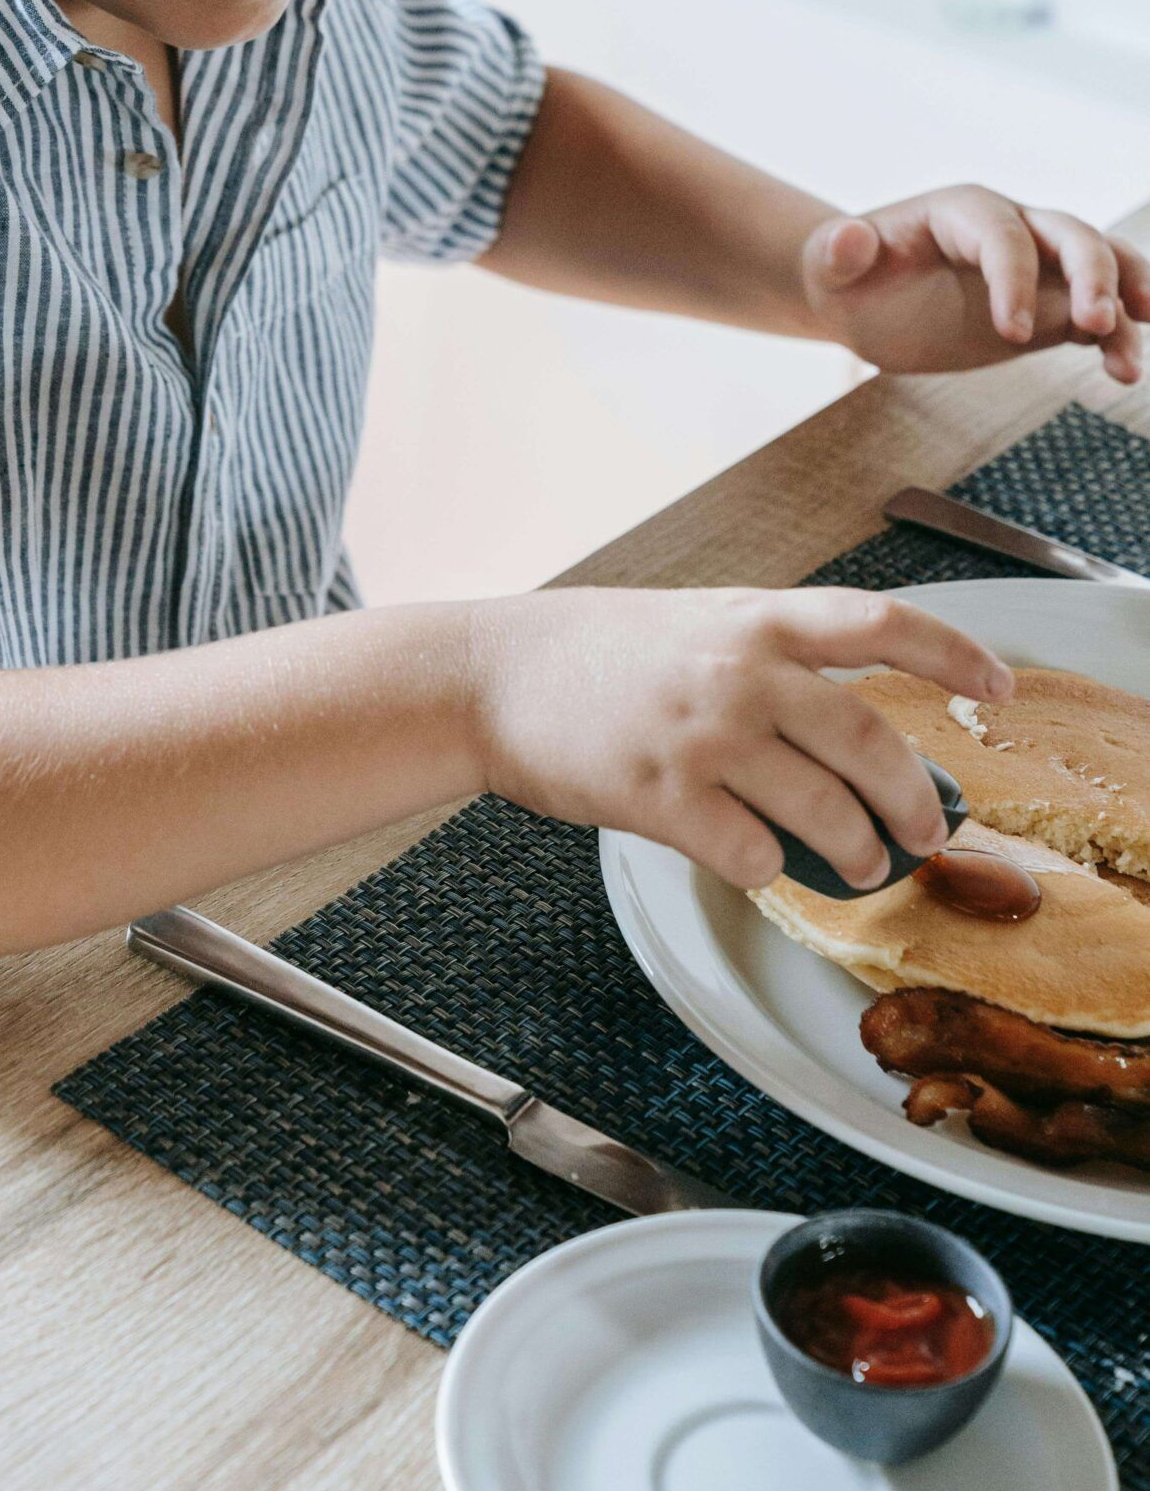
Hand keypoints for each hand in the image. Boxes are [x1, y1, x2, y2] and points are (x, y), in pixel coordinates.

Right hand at [464, 585, 1013, 889]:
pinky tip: (755, 860)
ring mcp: (704, 736)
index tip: (999, 687)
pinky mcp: (663, 798)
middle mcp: (741, 672)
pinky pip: (752, 855)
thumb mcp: (697, 624)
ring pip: (825, 813)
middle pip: (873, 742)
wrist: (491, 674)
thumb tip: (856, 740)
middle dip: (915, 801)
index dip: (955, 653)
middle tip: (926, 831)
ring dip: (857, 853)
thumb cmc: (595, 653)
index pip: (883, 624)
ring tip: (860, 865)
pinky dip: (769, 870)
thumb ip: (772, 662)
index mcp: (756, 619)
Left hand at [800, 186, 1149, 381]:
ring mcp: (1038, 269)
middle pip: (1072, 236)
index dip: (1015, 279)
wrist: (864, 297)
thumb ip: (839, 251)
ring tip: (1127, 362)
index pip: (1004, 236)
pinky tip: (1121, 373)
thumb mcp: (830, 262)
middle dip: (1093, 276)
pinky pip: (1095, 316)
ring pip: (1103, 269)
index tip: (1011, 332)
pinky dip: (1115, 340)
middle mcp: (1012, 229)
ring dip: (1126, 302)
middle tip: (1097, 324)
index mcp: (962, 212)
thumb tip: (847, 236)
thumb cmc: (848, 274)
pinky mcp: (1048, 309)